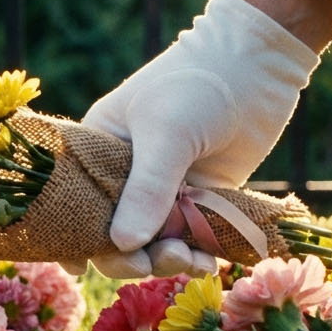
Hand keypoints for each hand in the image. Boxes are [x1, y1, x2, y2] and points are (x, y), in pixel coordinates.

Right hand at [68, 0, 321, 277]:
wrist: (258, 63)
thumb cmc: (197, 84)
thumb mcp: (166, 132)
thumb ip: (147, 188)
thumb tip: (124, 245)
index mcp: (97, 152)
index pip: (73, 204)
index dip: (73, 238)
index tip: (80, 266)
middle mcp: (125, 176)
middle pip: (113, 235)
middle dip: (130, 257)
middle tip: (154, 261)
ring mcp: (165, 190)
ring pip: (154, 244)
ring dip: (167, 260)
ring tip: (192, 261)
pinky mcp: (201, 199)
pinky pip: (191, 239)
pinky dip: (197, 255)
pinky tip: (211, 262)